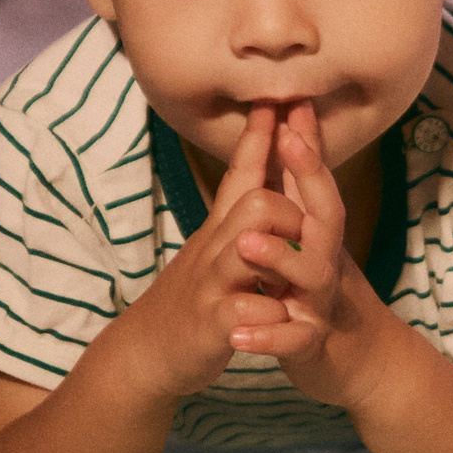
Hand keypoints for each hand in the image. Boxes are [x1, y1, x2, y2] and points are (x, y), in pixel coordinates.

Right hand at [104, 102, 306, 402]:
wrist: (146, 353)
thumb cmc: (192, 298)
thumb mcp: (213, 251)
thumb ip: (238, 218)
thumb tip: (266, 180)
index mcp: (221, 231)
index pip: (242, 174)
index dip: (260, 138)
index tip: (277, 99)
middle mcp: (215, 249)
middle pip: (258, 203)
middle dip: (292, 211)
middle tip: (306, 237)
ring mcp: (212, 284)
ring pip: (248, 248)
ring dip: (280, 255)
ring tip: (293, 275)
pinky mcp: (212, 323)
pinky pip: (248, 308)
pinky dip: (272, 316)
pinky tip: (282, 323)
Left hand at [227, 102, 405, 408]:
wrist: (364, 361)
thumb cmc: (326, 292)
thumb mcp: (316, 237)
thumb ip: (304, 186)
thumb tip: (297, 125)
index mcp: (322, 236)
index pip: (318, 183)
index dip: (306, 145)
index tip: (294, 103)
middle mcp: (329, 260)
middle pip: (326, 214)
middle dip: (309, 176)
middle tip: (287, 140)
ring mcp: (323, 300)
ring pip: (311, 274)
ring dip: (280, 256)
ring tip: (245, 244)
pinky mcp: (315, 342)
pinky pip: (295, 338)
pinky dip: (269, 336)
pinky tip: (240, 335)